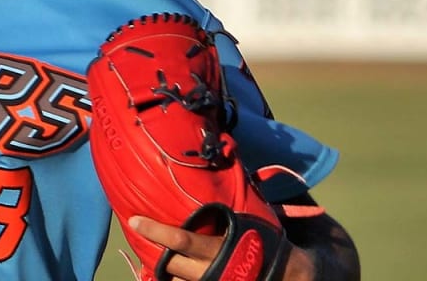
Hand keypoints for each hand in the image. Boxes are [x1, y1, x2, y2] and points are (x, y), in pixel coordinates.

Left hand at [127, 216, 316, 280]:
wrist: (292, 276)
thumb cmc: (272, 242)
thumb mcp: (255, 220)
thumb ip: (238, 200)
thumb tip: (228, 158)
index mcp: (223, 247)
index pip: (181, 239)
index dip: (156, 231)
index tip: (134, 220)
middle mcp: (214, 270)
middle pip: (171, 263)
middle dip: (153, 250)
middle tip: (138, 231)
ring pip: (175, 279)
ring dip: (162, 269)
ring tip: (150, 254)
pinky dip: (176, 278)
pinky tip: (169, 271)